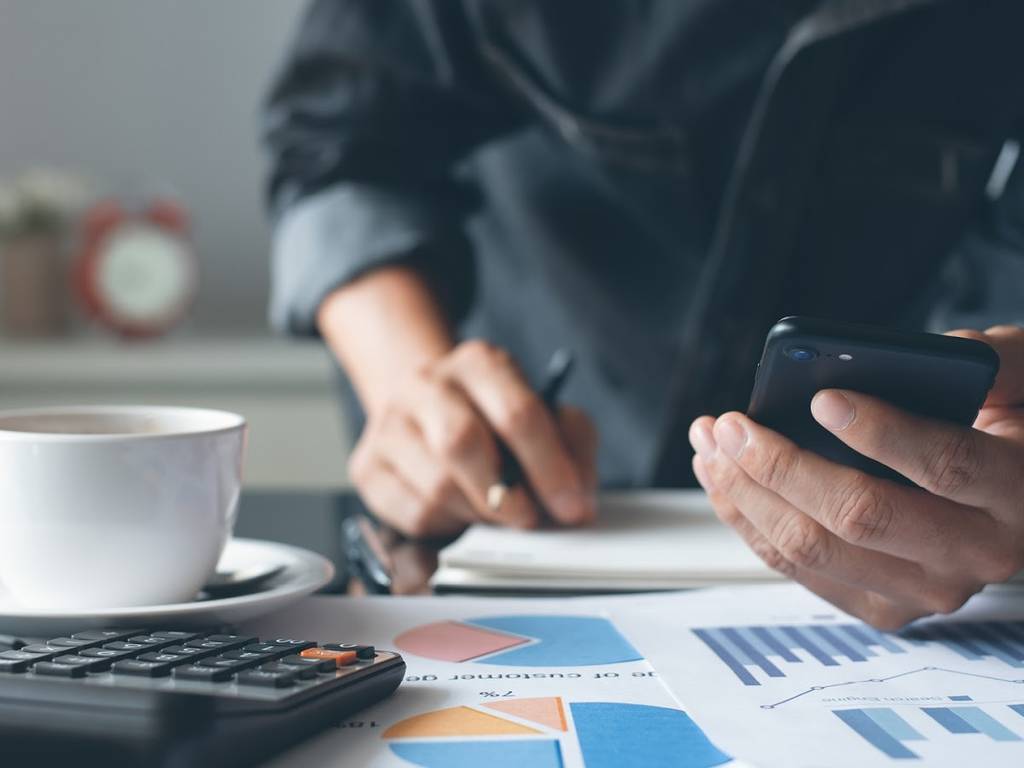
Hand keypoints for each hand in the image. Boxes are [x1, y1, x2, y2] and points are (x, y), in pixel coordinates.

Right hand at [350, 339, 596, 537]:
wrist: (428, 407)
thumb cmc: (497, 419)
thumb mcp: (548, 416)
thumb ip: (573, 448)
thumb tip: (577, 501)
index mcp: (479, 363)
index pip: (516, 413)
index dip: (549, 468)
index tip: (572, 507)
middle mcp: (427, 384)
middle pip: (462, 443)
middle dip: (505, 494)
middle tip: (530, 519)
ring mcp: (389, 424)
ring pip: (436, 487)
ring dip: (478, 514)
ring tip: (496, 512)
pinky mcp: (368, 466)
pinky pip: (413, 514)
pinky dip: (447, 526)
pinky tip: (460, 511)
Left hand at [689, 325, 1023, 629]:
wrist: (1015, 503)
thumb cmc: (1007, 432)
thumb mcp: (1023, 383)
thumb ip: (998, 358)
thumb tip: (939, 345)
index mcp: (1016, 493)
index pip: (946, 466)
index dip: (880, 433)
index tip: (821, 397)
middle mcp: (975, 555)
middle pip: (860, 516)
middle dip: (781, 466)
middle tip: (731, 424)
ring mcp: (926, 591)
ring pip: (814, 548)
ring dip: (746, 493)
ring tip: (710, 443)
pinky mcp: (881, 606)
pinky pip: (798, 568)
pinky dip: (749, 521)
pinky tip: (722, 477)